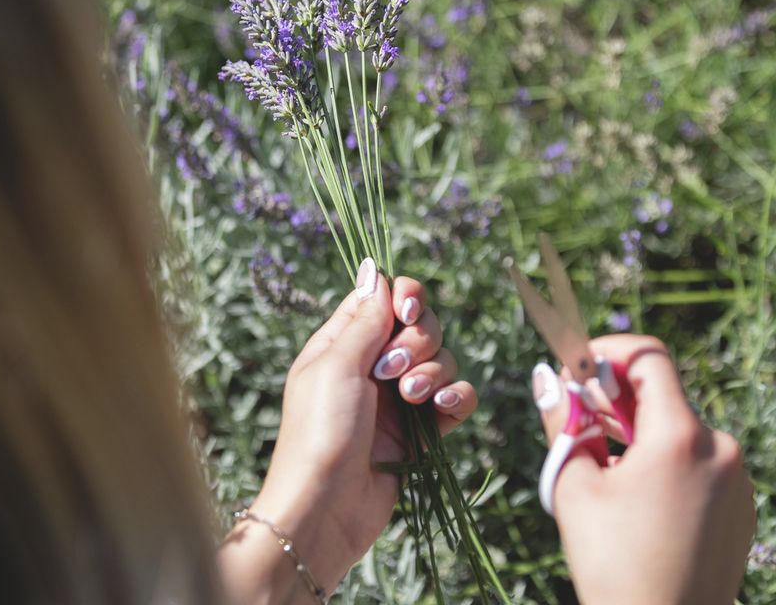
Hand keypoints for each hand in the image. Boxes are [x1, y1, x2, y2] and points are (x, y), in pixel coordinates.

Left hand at [219, 258, 477, 602]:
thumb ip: (364, 317)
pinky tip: (441, 411)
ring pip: (442, 360)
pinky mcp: (421, 431)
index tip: (407, 312)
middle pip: (421, 325)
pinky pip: (455, 399)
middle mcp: (373, 365)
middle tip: (393, 371)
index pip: (386, 298)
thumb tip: (375, 267)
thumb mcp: (335, 364)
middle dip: (419, 341)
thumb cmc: (319, 432)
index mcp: (343, 342)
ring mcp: (398, 398)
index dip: (406, 298)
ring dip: (434, 373)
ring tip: (411, 399)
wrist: (326, 508)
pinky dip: (456, 398)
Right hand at [533, 334, 754, 604]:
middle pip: (665, 393)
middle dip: (617, 397)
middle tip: (579, 420)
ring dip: (640, 432)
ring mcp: (739, 478)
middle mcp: (721, 448)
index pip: (650, 357)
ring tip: (605, 470)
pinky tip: (639, 500)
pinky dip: (667, 462)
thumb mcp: (575, 487)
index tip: (579, 368)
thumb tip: (548, 377)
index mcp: (680, 436)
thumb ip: (562, 421)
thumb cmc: (614, 565)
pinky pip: (701, 463)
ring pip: (681, 429)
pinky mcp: (743, 505)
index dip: (609, 352)